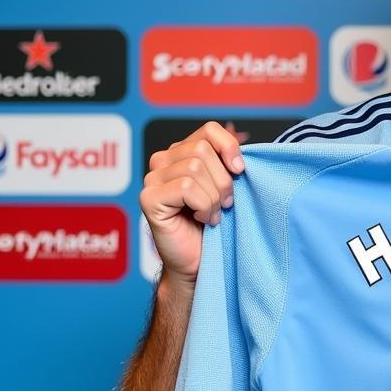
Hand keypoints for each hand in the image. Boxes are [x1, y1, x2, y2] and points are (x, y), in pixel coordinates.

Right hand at [140, 123, 244, 285]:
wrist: (201, 261)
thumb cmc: (216, 225)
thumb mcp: (228, 187)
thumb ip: (229, 164)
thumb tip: (243, 151)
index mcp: (183, 152)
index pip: (209, 129)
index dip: (229, 147)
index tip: (240, 171)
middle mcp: (163, 160)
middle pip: (203, 149)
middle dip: (223, 180)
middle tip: (225, 204)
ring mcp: (152, 178)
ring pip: (195, 168)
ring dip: (214, 197)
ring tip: (212, 214)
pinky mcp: (148, 198)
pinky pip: (186, 188)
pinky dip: (203, 206)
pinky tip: (201, 219)